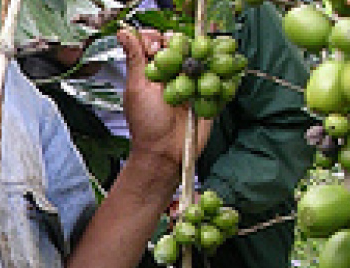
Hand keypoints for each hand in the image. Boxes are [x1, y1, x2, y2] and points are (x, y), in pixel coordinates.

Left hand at [117, 28, 211, 168]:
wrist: (165, 153)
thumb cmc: (146, 124)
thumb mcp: (137, 88)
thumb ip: (135, 59)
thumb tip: (122, 31)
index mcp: (155, 70)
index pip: (162, 41)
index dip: (162, 39)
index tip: (160, 47)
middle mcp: (174, 74)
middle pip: (186, 46)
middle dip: (187, 47)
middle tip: (183, 60)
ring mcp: (194, 84)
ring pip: (206, 59)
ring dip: (210, 56)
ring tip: (205, 64)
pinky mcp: (210, 95)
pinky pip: (223, 79)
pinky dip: (227, 74)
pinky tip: (224, 72)